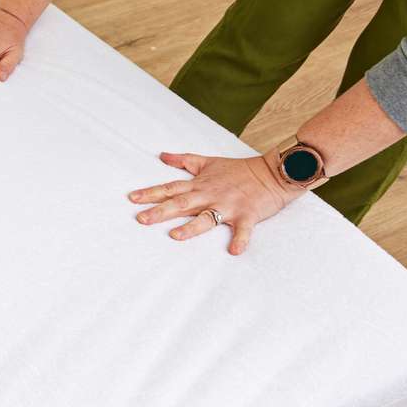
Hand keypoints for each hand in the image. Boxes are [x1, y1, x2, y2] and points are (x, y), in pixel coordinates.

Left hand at [128, 151, 303, 255]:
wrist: (274, 172)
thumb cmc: (240, 170)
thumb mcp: (209, 162)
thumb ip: (184, 161)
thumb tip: (162, 156)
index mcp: (200, 185)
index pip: (171, 188)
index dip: (151, 193)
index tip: (132, 198)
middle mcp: (210, 195)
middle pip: (182, 203)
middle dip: (161, 211)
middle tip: (141, 219)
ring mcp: (229, 206)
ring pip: (207, 218)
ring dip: (191, 227)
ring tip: (175, 236)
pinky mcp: (247, 215)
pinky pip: (243, 230)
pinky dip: (240, 240)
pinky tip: (235, 251)